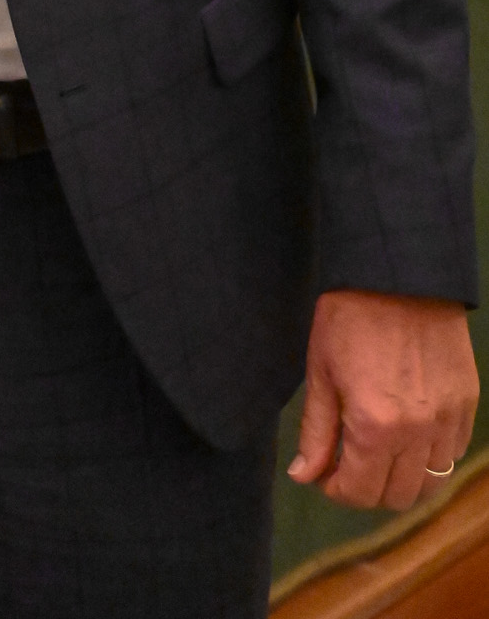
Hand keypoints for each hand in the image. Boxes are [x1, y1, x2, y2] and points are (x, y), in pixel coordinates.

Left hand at [287, 289, 477, 510]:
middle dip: (368, 489)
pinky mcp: (467, 404)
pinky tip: (409, 435)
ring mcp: (448, 420)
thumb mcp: (321, 371)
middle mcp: (418, 433)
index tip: (325, 475)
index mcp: (375, 426)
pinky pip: (452, 453)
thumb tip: (303, 475)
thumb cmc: (349, 317)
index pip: (360, 492)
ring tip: (379, 453)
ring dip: (402, 479)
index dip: (337, 490)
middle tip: (349, 465)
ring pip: (431, 482)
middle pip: (398, 496)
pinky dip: (431, 456)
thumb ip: (316, 430)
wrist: (398, 275)